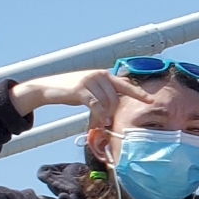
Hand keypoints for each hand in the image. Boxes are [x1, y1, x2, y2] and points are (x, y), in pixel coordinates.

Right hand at [9, 68, 151, 129]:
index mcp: (103, 75)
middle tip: (103, 122)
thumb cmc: (69, 90)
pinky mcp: (80, 90)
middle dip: (111, 113)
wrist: (46, 88)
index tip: (151, 100)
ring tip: (97, 123)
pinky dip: (99, 116)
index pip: (125, 84)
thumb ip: (104, 89)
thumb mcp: (90, 86)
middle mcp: (99, 75)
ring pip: (106, 103)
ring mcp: (90, 81)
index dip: (138, 93)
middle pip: (115, 99)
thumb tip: (119, 93)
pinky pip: (96, 106)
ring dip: (103, 117)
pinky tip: (97, 123)